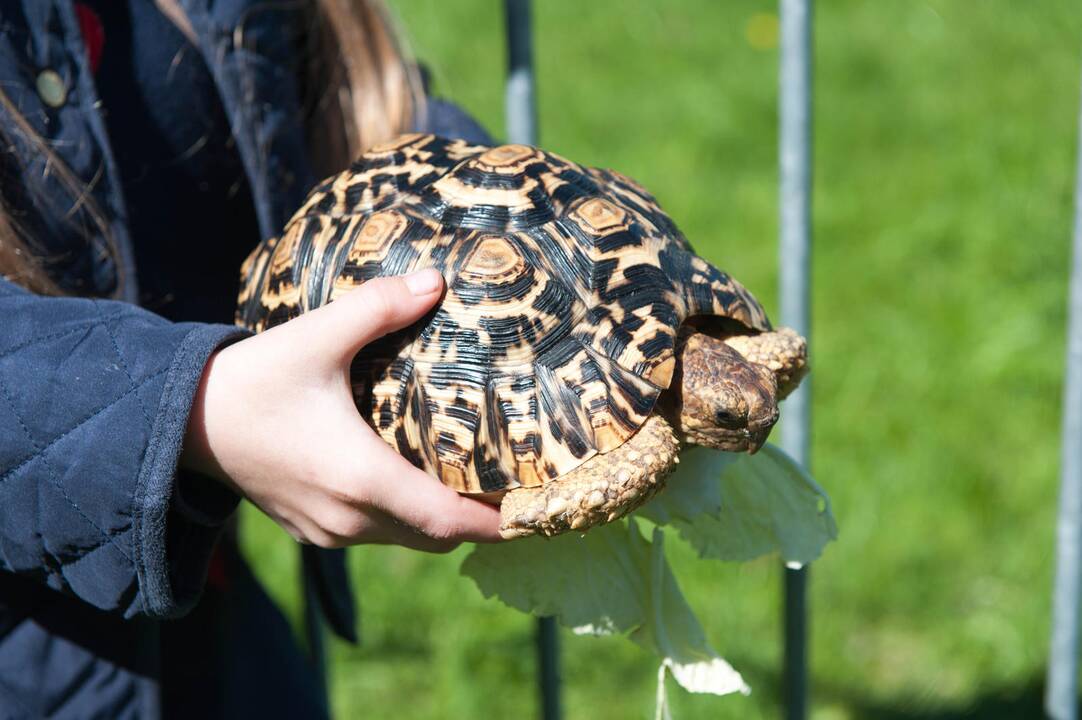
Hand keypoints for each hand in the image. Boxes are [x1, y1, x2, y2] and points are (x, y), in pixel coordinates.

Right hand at [182, 269, 502, 551]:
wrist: (180, 422)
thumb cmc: (251, 380)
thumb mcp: (317, 337)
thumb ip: (379, 308)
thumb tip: (437, 280)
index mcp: (361, 477)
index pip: (450, 520)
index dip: (500, 520)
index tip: (538, 505)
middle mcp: (350, 518)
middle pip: (436, 535)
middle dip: (479, 518)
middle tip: (514, 483)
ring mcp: (328, 531)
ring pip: (406, 538)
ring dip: (440, 516)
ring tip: (472, 477)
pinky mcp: (311, 529)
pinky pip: (375, 534)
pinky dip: (404, 517)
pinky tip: (412, 476)